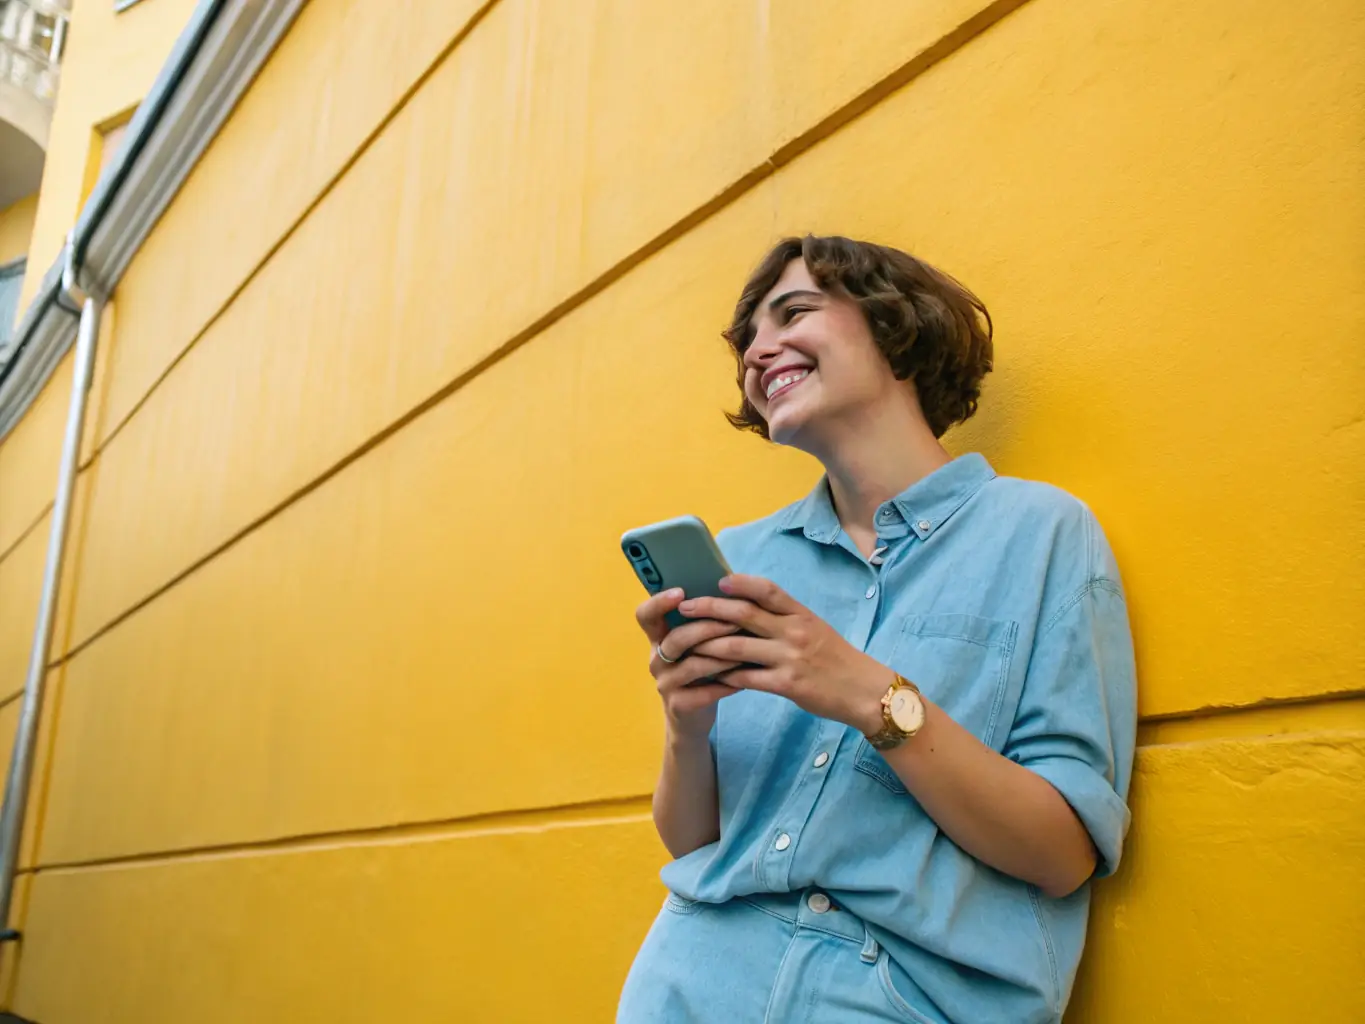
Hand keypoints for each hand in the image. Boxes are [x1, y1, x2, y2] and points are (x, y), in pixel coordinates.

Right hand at [634, 588, 742, 739]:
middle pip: (676, 638)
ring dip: (722, 657)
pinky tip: (743, 680)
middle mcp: (656, 659)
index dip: (659, 602)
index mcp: (658, 638)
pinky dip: (726, 684)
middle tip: (736, 623)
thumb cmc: (700, 671)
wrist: (692, 718)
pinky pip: (704, 692)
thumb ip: (703, 622)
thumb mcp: (696, 646)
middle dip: (708, 628)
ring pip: (693, 665)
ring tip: (747, 652)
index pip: (645, 615)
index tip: (681, 592)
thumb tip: (731, 589)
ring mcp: (665, 683)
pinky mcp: (678, 705)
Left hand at [682, 576, 889, 733]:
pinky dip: (724, 676)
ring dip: (706, 645)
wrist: (864, 690)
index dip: (740, 583)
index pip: (767, 589)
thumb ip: (784, 617)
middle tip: (685, 607)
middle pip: (743, 614)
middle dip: (709, 609)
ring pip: (736, 646)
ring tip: (686, 644)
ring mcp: (789, 658)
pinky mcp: (787, 685)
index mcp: (800, 614)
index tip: (716, 581)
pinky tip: (708, 675)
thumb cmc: (835, 657)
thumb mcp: (814, 627)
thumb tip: (746, 604)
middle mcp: (794, 631)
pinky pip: (746, 678)